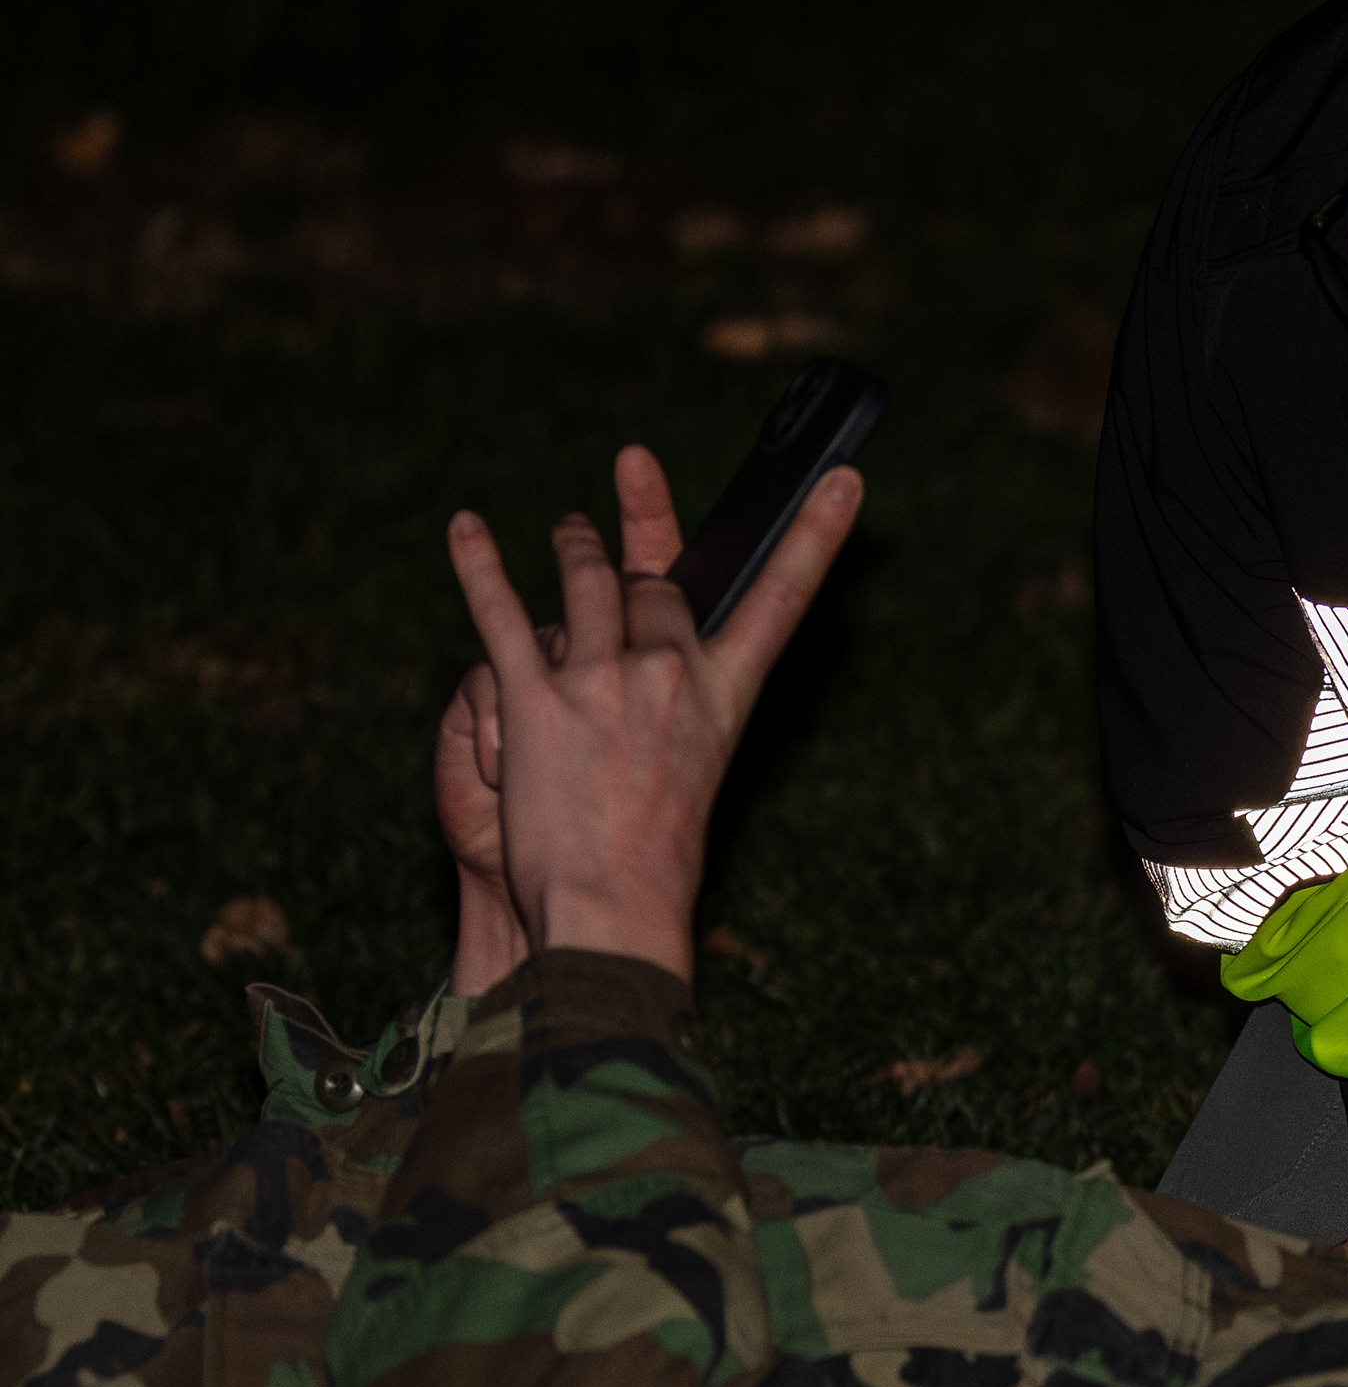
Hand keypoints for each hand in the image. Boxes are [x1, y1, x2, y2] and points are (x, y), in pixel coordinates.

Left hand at [442, 444, 860, 981]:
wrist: (612, 906)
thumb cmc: (656, 855)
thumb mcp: (695, 767)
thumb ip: (682, 700)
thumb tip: (656, 648)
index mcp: (724, 696)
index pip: (782, 600)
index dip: (816, 535)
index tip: (845, 481)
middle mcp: (671, 675)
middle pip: (652, 584)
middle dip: (632, 562)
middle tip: (607, 538)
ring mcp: (603, 680)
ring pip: (584, 580)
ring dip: (573, 548)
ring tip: (566, 532)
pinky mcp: (535, 696)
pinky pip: (501, 612)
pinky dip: (478, 565)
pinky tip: (464, 528)